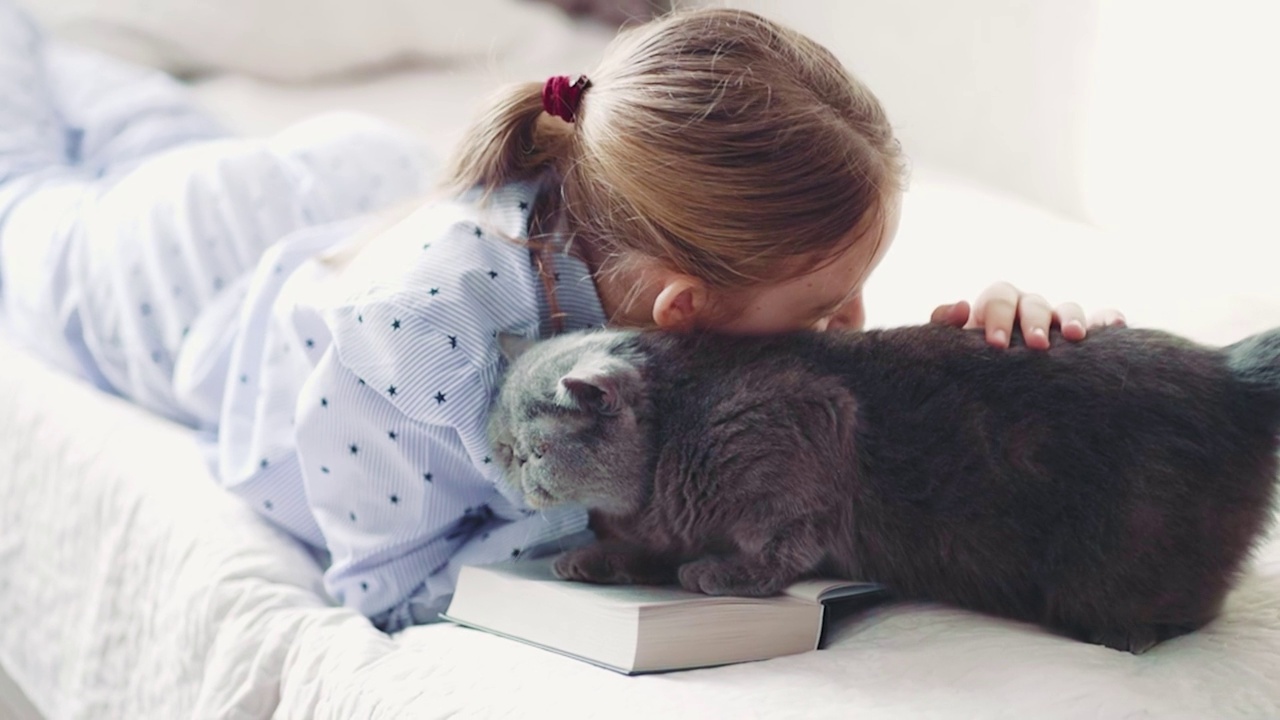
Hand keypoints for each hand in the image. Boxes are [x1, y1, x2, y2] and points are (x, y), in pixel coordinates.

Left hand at [930, 281, 1124, 349]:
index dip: (999, 316)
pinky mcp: (1083, 333)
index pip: (1000, 297)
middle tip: (1036, 345)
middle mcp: (1027, 309)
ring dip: (1072, 318)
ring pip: (1067, 308)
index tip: (996, 344)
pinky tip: (1115, 327)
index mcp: (997, 307)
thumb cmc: (971, 363)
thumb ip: (945, 326)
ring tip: (1075, 337)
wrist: (991, 390)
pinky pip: (1100, 319)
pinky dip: (1107, 318)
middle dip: (1035, 321)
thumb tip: (961, 308)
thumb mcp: (954, 347)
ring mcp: (1056, 320)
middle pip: (1034, 302)